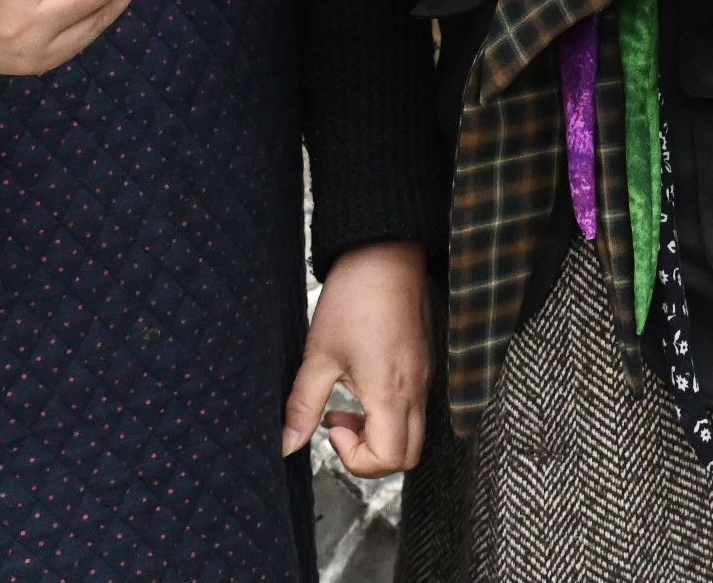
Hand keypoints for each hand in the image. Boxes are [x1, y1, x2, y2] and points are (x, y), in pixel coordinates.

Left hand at [287, 240, 430, 475]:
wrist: (386, 253)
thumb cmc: (355, 297)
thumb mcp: (319, 354)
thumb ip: (302, 406)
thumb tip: (287, 443)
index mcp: (390, 392)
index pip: (390, 459)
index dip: (356, 459)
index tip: (330, 428)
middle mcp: (415, 390)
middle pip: (409, 455)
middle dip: (371, 455)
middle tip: (339, 427)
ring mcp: (425, 377)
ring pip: (414, 432)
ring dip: (380, 433)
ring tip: (348, 405)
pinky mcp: (425, 363)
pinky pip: (416, 407)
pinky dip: (390, 413)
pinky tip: (363, 385)